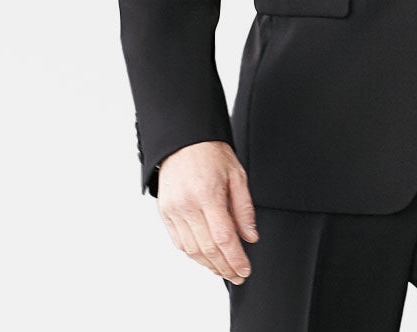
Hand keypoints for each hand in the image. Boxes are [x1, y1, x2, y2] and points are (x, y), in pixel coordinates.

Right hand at [156, 140, 259, 284]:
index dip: (235, 259)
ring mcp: (174, 210)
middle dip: (225, 267)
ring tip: (224, 270)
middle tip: (238, 275)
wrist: (184, 141)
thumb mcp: (237, 175)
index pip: (223, 238)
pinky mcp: (165, 213)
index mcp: (208, 194)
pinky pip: (180, 242)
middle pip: (207, 249)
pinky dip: (194, 254)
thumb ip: (244, 208)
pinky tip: (206, 257)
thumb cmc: (211, 154)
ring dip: (209, 265)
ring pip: (192, 250)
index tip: (245, 269)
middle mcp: (187, 205)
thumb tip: (250, 236)